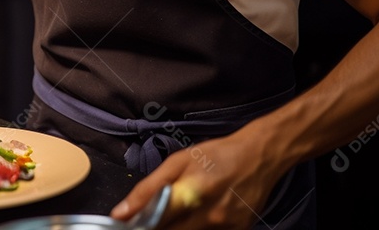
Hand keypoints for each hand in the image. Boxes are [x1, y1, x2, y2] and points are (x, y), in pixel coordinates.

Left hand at [110, 133, 284, 229]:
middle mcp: (209, 216)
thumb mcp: (178, 162)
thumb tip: (120, 213)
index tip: (132, 224)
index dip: (141, 226)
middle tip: (156, 217)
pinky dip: (198, 228)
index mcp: (190, 194)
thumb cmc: (215, 156)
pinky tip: (199, 216)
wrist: (259, 157)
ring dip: (179, 228)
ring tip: (183, 211)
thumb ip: (147, 189)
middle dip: (159, 227)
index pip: (155, 224)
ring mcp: (225, 228)